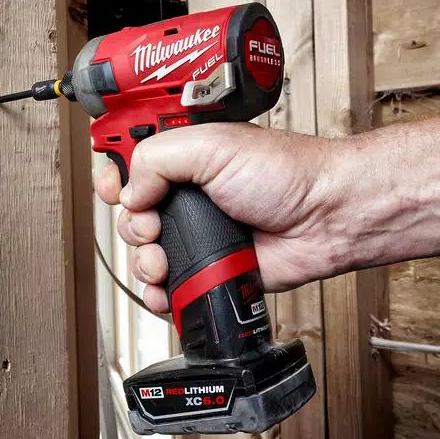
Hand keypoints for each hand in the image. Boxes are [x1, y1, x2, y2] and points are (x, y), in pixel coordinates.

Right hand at [95, 123, 342, 313]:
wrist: (326, 218)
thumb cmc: (286, 173)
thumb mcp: (211, 145)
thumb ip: (157, 158)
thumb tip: (129, 190)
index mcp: (185, 157)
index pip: (130, 164)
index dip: (113, 177)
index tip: (113, 190)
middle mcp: (189, 194)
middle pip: (130, 214)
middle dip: (132, 224)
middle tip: (153, 225)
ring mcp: (199, 233)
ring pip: (145, 253)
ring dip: (144, 261)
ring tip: (163, 259)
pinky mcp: (211, 268)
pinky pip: (171, 286)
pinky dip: (160, 293)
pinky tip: (165, 289)